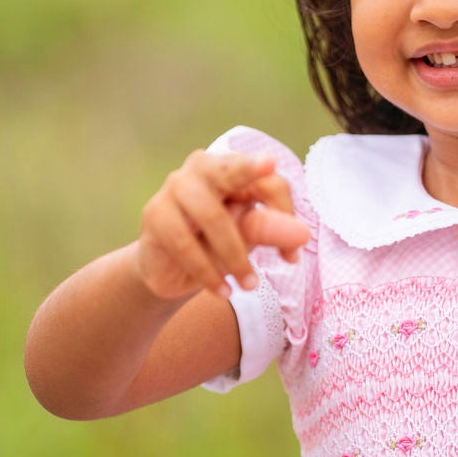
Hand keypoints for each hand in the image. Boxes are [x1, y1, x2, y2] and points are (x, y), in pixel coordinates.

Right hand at [135, 150, 310, 301]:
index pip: (268, 180)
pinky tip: (222, 291)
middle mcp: (202, 168)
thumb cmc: (216, 244)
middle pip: (230, 169)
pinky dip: (207, 271)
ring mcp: (174, 188)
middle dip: (249, 169)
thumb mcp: (249, 237)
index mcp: (233, 169)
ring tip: (249, 285)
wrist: (171, 271)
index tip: (291, 257)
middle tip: (270, 164)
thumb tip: (302, 234)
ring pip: (212, 216)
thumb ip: (271, 230)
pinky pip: (185, 243)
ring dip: (235, 256)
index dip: (285, 215)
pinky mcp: (154, 214)